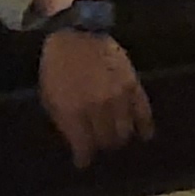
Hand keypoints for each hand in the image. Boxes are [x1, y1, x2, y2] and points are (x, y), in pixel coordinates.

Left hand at [37, 32, 153, 168]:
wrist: (77, 33)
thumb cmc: (57, 66)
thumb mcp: (50, 96)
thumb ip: (63, 121)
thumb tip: (77, 141)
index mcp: (73, 111)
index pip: (84, 146)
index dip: (84, 158)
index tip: (83, 162)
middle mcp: (97, 107)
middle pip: (107, 140)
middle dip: (102, 146)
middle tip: (99, 146)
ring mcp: (118, 96)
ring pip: (125, 130)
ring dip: (120, 138)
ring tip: (116, 140)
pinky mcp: (133, 85)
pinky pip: (143, 111)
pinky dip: (145, 126)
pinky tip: (145, 135)